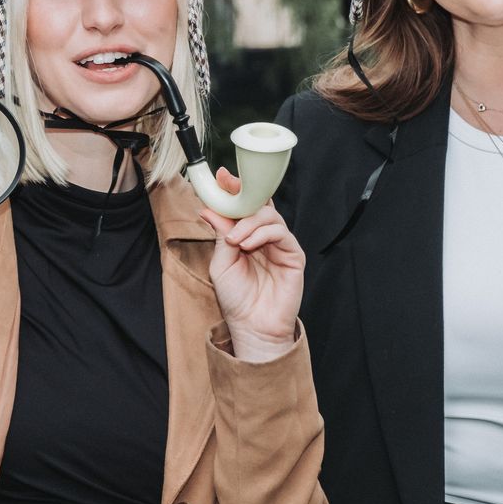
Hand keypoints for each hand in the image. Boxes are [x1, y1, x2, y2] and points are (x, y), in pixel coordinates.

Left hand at [198, 168, 303, 360]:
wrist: (252, 326)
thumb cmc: (236, 299)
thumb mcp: (221, 263)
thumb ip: (220, 235)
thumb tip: (209, 208)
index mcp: (245, 236)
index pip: (243, 207)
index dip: (234, 190)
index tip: (221, 177)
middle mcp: (263, 237)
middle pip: (259, 205)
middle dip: (244, 195)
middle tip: (229, 192)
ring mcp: (280, 245)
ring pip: (270, 216)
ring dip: (249, 222)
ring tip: (235, 240)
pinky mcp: (293, 255)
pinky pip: (281, 233)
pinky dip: (263, 234)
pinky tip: (248, 245)